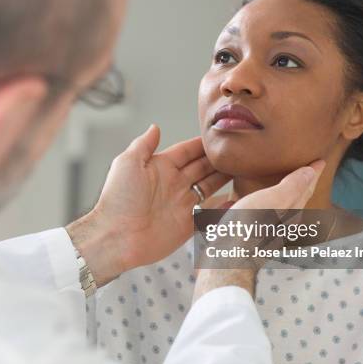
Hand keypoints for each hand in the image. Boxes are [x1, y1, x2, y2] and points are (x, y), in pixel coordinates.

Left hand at [67, 125, 230, 285]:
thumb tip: (155, 126)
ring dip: (225, 180)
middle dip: (220, 160)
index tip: (222, 135)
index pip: (188, 151)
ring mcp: (182, 205)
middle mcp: (174, 184)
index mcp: (161, 168)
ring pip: (210, 188)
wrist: (116, 237)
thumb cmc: (118, 199)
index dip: (203, 144)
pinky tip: (240, 200)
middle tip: (241, 152)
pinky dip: (225, 209)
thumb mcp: (127, 164)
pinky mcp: (188, 225)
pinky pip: (211, 215)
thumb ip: (143, 145)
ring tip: (246, 171)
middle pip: (203, 168)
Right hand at [193, 160, 325, 301]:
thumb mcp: (271, 201)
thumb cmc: (247, 229)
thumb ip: (291, 186)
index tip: (320, 161)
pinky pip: (262, 218)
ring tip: (285, 186)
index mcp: (288, 212)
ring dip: (285, 197)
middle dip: (302, 185)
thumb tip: (311, 172)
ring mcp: (265, 232)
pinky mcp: (248, 237)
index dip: (312, 174)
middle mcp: (280, 224)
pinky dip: (264, 208)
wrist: (225, 260)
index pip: (305, 189)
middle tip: (308, 171)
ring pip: (280, 211)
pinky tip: (254, 207)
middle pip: (296, 201)